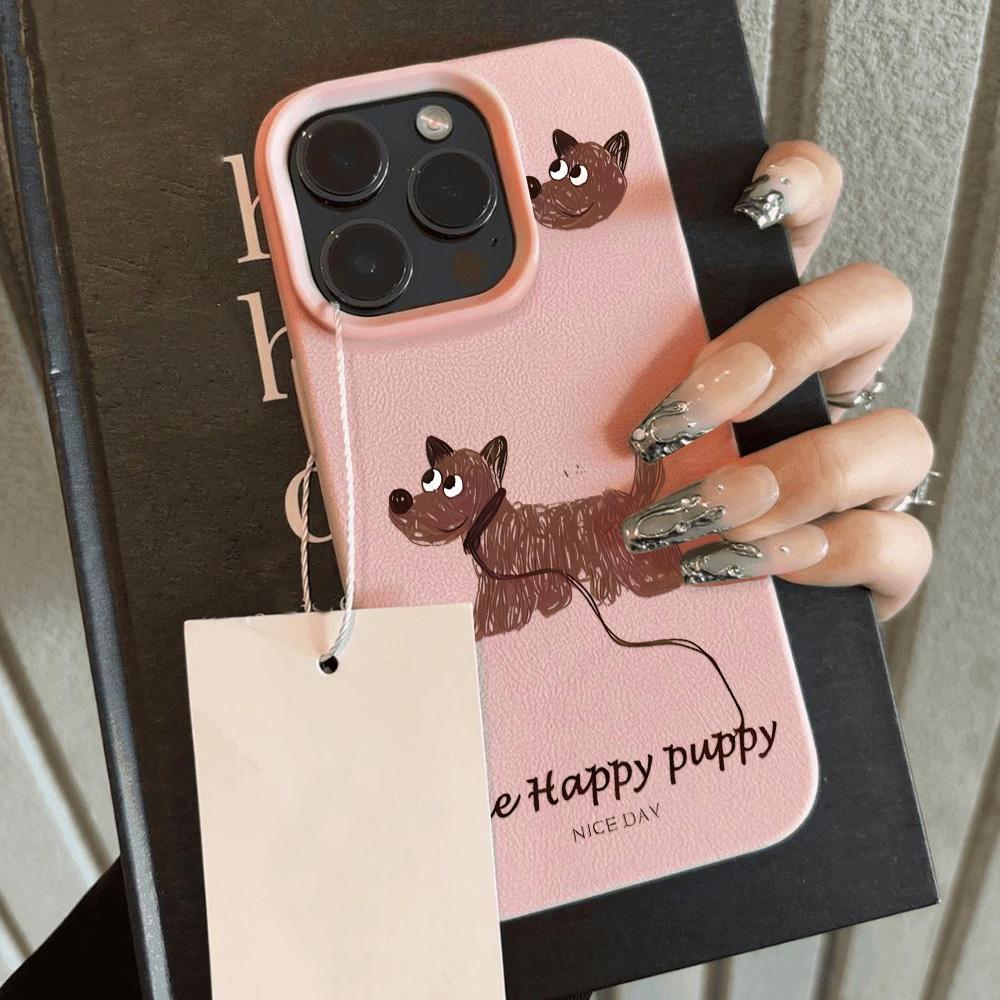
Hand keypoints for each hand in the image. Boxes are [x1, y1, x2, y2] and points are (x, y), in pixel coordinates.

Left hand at [623, 141, 932, 618]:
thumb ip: (585, 369)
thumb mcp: (598, 418)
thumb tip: (508, 325)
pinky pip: (895, 542)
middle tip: (690, 405)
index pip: (809, 219)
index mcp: (755, 330)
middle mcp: (822, 383)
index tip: (749, 201)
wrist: (680, 601)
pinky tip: (743, 564)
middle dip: (791, 342)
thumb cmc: (631, 498)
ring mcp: (860, 467)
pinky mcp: (874, 551)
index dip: (801, 187)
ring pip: (898, 437)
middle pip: (874, 304)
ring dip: (793, 476)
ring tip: (699, 514)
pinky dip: (821, 555)